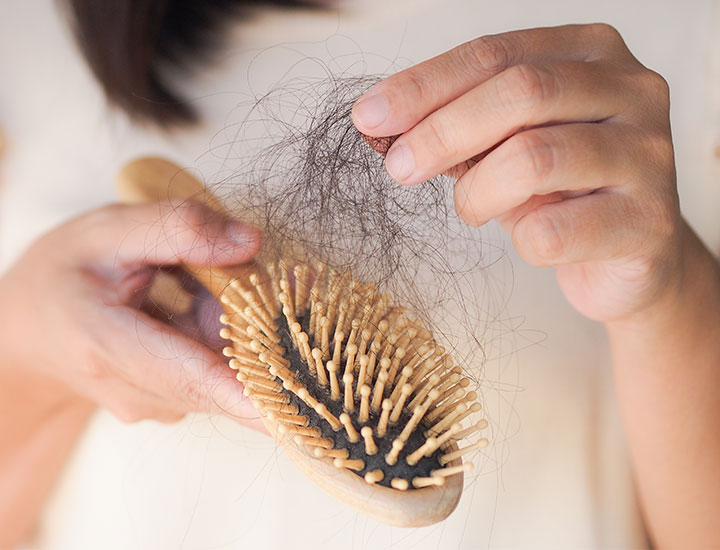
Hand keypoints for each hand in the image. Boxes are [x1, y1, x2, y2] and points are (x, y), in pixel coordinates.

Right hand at [0, 201, 263, 426]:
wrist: (31, 326)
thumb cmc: (66, 272)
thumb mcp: (109, 231)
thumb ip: (178, 229)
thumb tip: (251, 242)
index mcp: (106, 344)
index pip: (187, 375)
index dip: (245, 393)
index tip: (290, 407)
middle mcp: (135, 391)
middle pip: (223, 371)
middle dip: (264, 329)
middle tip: (289, 276)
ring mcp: (157, 403)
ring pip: (228, 371)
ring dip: (242, 326)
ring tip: (200, 278)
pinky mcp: (175, 401)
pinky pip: (222, 372)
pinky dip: (232, 335)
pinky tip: (200, 297)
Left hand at [352, 24, 680, 321]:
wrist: (630, 258)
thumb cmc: (560, 192)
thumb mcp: (505, 145)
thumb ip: (457, 125)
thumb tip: (379, 122)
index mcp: (591, 53)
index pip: (495, 53)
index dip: (425, 85)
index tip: (369, 117)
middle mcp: (633, 89)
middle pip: (520, 93)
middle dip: (442, 132)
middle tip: (399, 168)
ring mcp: (649, 154)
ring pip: (535, 158)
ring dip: (478, 192)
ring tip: (472, 208)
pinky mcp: (652, 221)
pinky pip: (555, 231)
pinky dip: (521, 241)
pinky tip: (529, 239)